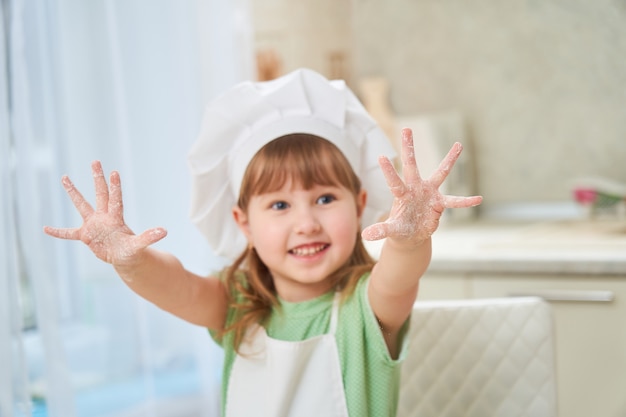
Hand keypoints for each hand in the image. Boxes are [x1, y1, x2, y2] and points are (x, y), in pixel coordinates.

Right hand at [43, 161, 166, 265]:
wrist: (124, 257)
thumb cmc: (132, 250)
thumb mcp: (139, 245)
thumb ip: (149, 237)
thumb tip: (164, 231)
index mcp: (116, 218)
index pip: (115, 199)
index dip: (115, 187)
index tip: (114, 172)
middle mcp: (104, 217)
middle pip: (100, 194)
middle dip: (97, 178)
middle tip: (95, 161)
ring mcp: (94, 225)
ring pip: (82, 205)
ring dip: (73, 192)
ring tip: (65, 177)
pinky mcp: (86, 235)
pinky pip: (69, 233)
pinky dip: (58, 232)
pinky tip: (46, 229)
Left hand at [362, 128, 481, 244]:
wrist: (411, 235)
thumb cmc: (399, 229)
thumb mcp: (391, 230)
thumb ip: (381, 230)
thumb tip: (365, 235)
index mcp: (401, 195)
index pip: (394, 181)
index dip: (389, 170)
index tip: (381, 156)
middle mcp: (415, 188)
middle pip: (411, 165)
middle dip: (409, 147)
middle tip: (406, 128)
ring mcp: (429, 193)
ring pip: (440, 173)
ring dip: (449, 160)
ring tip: (459, 144)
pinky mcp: (440, 203)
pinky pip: (455, 201)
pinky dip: (466, 201)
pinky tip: (479, 199)